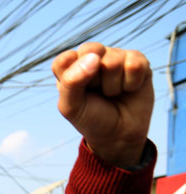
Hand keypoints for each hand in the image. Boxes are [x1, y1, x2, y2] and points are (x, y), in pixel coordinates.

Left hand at [52, 42, 152, 167]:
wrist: (119, 134)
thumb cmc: (91, 118)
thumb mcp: (71, 107)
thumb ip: (71, 81)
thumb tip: (94, 57)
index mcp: (70, 66)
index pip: (65, 59)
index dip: (72, 78)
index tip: (79, 94)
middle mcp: (92, 57)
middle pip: (91, 50)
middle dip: (94, 78)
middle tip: (97, 92)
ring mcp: (115, 56)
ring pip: (114, 61)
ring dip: (113, 85)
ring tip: (112, 93)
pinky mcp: (137, 60)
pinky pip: (135, 65)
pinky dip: (131, 83)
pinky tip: (129, 89)